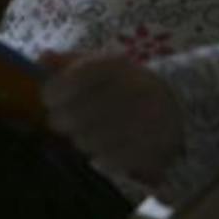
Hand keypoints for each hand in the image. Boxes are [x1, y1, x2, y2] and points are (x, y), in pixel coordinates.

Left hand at [39, 52, 184, 184]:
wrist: (176, 104)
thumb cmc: (125, 83)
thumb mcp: (100, 64)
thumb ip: (68, 62)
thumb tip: (42, 58)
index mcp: (114, 66)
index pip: (69, 81)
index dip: (52, 93)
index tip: (51, 99)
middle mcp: (129, 90)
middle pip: (72, 116)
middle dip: (62, 120)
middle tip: (66, 121)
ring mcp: (142, 121)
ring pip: (86, 141)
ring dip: (81, 140)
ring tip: (89, 133)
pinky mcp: (150, 148)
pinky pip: (107, 161)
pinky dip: (100, 158)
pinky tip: (104, 150)